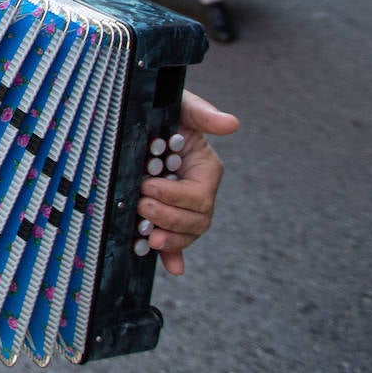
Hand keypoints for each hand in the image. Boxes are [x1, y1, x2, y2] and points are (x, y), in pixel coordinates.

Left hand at [137, 90, 239, 274]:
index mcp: (205, 169)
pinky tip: (172, 267)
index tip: (149, 185)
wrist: (143, 117)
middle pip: (196, 220)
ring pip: (188, 234)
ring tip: (147, 235)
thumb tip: (231, 124)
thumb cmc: (167, 108)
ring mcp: (183, 206)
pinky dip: (174, 255)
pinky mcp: (166, 214)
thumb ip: (203, 114)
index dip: (175, 196)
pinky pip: (175, 242)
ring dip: (170, 240)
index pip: (199, 195)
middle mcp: (198, 191)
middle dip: (168, 218)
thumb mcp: (182, 105)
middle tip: (140, 206)